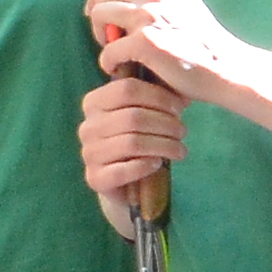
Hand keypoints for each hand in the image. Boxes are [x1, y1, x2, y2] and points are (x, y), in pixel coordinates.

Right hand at [79, 73, 183, 224]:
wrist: (124, 182)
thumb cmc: (138, 139)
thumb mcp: (144, 113)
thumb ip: (156, 97)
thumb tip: (183, 88)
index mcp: (94, 103)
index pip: (127, 89)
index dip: (158, 96)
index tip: (180, 107)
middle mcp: (87, 127)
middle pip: (132, 117)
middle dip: (165, 124)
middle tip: (182, 131)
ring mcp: (89, 153)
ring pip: (132, 143)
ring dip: (163, 145)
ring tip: (180, 149)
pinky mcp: (95, 178)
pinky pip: (124, 170)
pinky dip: (145, 165)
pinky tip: (158, 164)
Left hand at [85, 0, 242, 99]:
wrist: (227, 68)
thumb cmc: (200, 42)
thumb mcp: (180, 3)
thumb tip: (111, 1)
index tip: (104, 19)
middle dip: (98, 17)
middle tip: (108, 39)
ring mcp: (149, 13)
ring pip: (98, 14)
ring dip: (100, 37)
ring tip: (115, 54)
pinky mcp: (145, 41)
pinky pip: (107, 50)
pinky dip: (108, 63)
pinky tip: (120, 70)